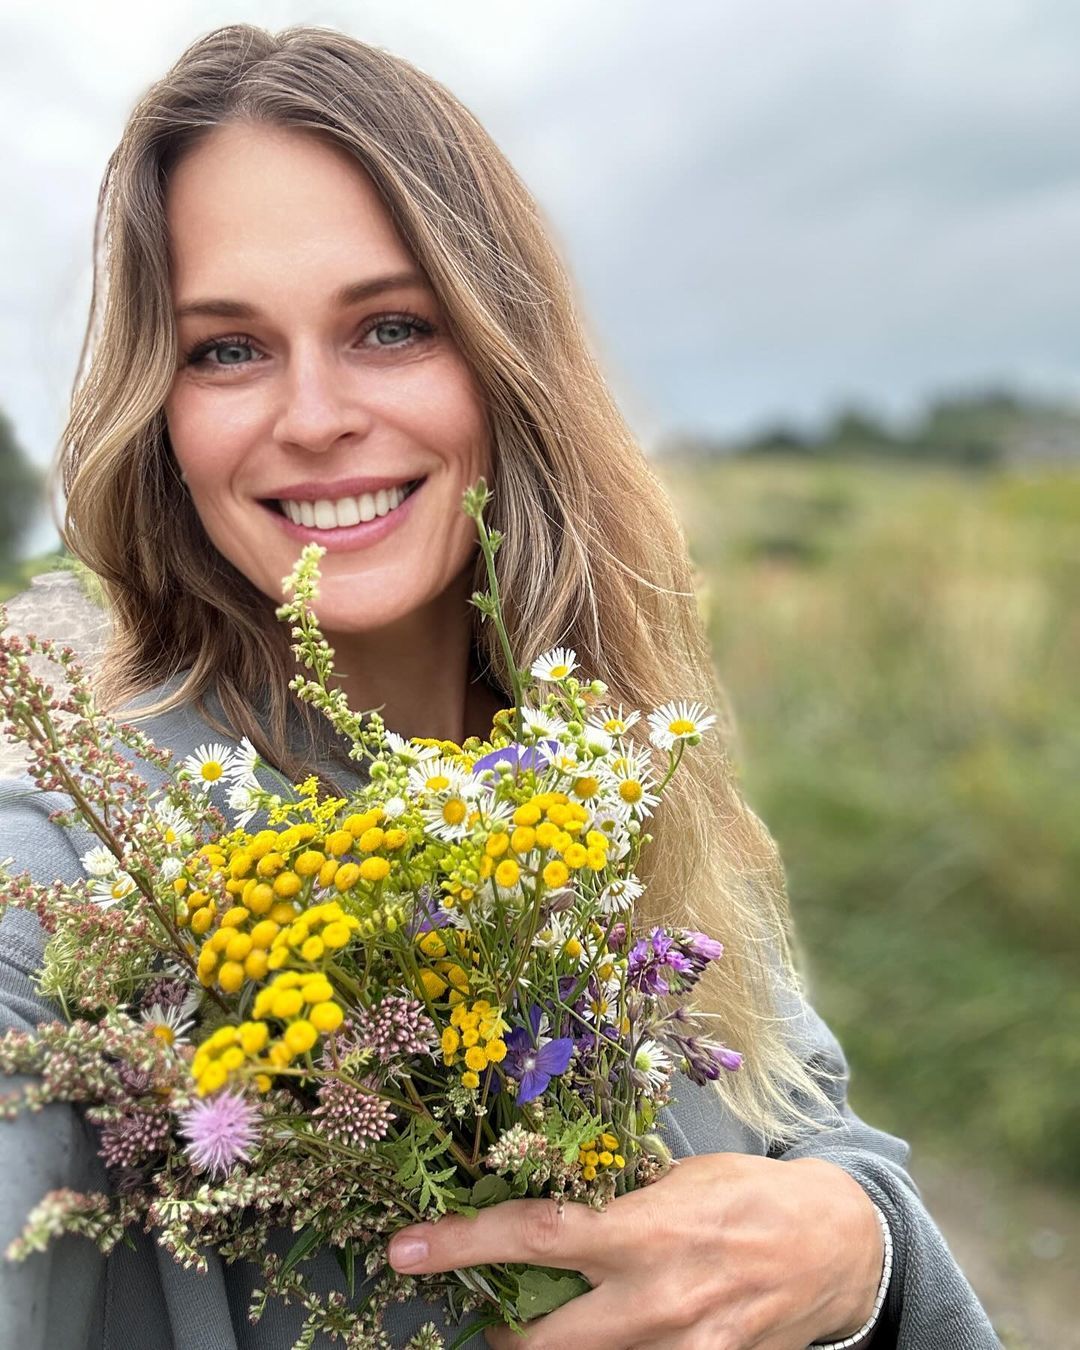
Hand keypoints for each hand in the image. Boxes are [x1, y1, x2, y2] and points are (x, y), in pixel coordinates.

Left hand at [387, 1152, 884, 1348]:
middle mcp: (654, 1300)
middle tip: (487, 1324)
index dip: (462, 1244)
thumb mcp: (678, 1178)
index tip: (403, 1249)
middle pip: (541, 1343)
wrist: (835, 1248)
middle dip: (500, 1338)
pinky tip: (618, 1332)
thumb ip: (616, 1204)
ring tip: (549, 1328)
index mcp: (642, 1231)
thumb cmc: (749, 1196)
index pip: (533, 1237)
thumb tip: (551, 1218)